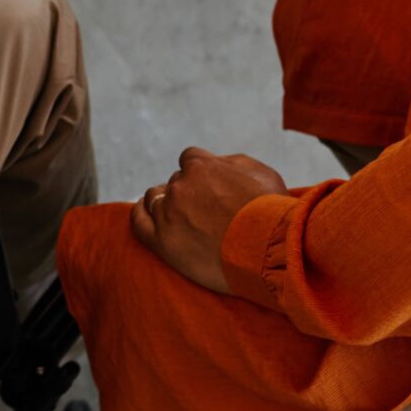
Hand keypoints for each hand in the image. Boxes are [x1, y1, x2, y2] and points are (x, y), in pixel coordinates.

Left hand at [131, 147, 288, 294]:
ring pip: (155, 198)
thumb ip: (233, 162)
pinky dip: (140, 213)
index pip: (190, 159)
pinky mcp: (162, 242)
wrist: (271, 251)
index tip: (211, 187)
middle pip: (176, 181)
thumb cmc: (272, 212)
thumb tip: (217, 162)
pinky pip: (138, 222)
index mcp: (201, 165)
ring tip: (182, 218)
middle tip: (206, 211)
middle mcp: (180, 185)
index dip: (201, 173)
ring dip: (166, 203)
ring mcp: (168, 213)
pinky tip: (144, 212)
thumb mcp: (262, 172)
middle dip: (189, 192)